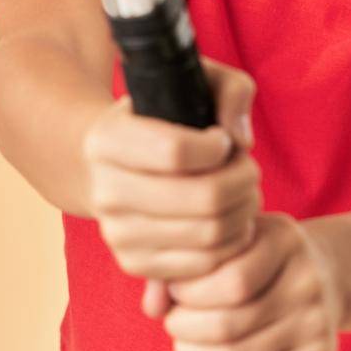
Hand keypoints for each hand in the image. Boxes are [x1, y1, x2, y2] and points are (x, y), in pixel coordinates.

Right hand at [82, 59, 258, 285]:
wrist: (112, 167)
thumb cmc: (162, 120)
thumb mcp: (192, 84)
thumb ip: (231, 91)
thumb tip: (241, 140)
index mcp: (106, 139)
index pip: (175, 151)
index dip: (217, 146)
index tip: (222, 140)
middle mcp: (103, 190)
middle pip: (203, 198)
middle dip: (243, 182)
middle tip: (248, 170)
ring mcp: (116, 232)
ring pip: (210, 235)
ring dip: (244, 213)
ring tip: (243, 193)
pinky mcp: (133, 263)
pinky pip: (203, 265)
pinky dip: (230, 244)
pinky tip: (228, 219)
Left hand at [161, 213, 342, 350]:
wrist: (321, 274)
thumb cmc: (251, 256)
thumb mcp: (224, 245)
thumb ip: (183, 266)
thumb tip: (151, 307)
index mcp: (283, 238)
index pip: (228, 281)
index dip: (188, 294)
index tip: (173, 292)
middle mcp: (308, 278)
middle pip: (231, 323)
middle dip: (186, 329)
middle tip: (172, 324)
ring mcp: (319, 320)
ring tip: (185, 346)